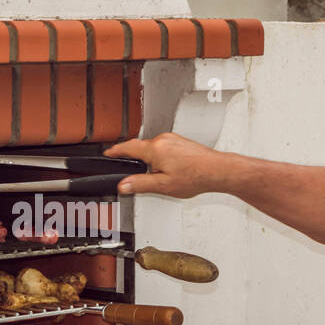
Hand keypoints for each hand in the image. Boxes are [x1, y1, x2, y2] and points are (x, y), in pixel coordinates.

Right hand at [104, 132, 232, 197]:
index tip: (108, 152)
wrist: (217, 170)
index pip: (128, 148)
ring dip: (150, 160)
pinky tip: (169, 170)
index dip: (115, 151)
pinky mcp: (180, 142)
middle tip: (131, 172)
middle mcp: (163, 140)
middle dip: (135, 159)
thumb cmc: (195, 176)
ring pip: (153, 148)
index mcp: (155, 149)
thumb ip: (140, 184)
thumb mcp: (162, 186)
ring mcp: (173, 139)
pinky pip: (163, 147)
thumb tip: (123, 185)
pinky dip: (161, 157)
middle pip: (140, 148)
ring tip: (158, 176)